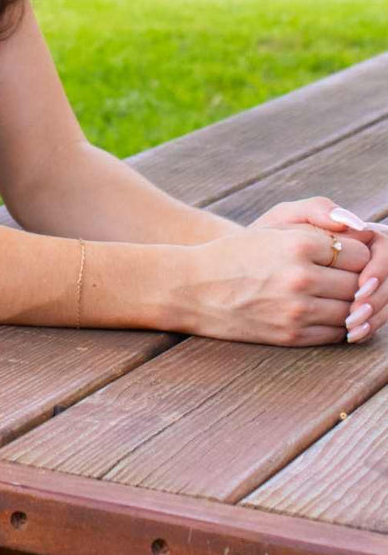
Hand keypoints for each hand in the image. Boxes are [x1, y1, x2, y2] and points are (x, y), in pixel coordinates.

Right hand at [182, 217, 369, 346]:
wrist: (194, 288)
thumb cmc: (236, 252)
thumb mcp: (273, 225)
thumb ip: (318, 219)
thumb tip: (359, 229)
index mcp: (298, 244)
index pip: (359, 253)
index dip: (357, 254)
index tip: (346, 255)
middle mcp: (300, 277)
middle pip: (358, 283)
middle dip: (358, 279)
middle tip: (346, 276)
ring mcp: (297, 310)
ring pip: (351, 310)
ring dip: (350, 303)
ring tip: (337, 294)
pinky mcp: (292, 335)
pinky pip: (335, 333)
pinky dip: (339, 324)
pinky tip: (328, 312)